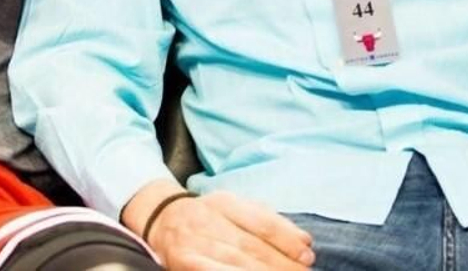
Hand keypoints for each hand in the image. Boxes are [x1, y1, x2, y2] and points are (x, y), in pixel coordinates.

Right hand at [134, 186, 313, 270]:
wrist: (160, 218)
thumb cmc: (208, 216)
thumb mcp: (234, 207)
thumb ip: (268, 220)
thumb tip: (304, 241)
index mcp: (225, 202)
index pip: (261, 221)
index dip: (286, 239)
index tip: (307, 254)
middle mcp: (208, 220)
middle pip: (250, 246)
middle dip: (279, 263)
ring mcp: (193, 243)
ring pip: (233, 262)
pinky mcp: (183, 262)